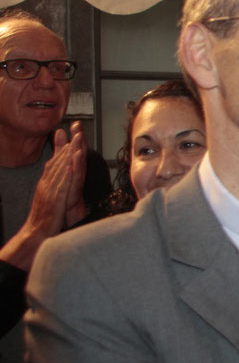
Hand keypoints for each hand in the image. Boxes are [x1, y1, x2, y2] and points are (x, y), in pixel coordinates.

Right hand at [0, 126, 85, 270]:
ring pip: (61, 170)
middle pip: (59, 161)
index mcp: (47, 182)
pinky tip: (72, 166)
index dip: (64, 146)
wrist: (36, 232)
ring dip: (69, 155)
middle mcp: (47, 183)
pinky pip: (62, 186)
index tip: (70, 132)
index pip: (56, 161)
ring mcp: (51, 191)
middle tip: (77, 130)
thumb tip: (63, 172)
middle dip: (69, 145)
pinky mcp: (55, 200)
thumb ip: (54, 183)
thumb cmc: (45, 215)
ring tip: (76, 142)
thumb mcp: (49, 195)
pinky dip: (66, 175)